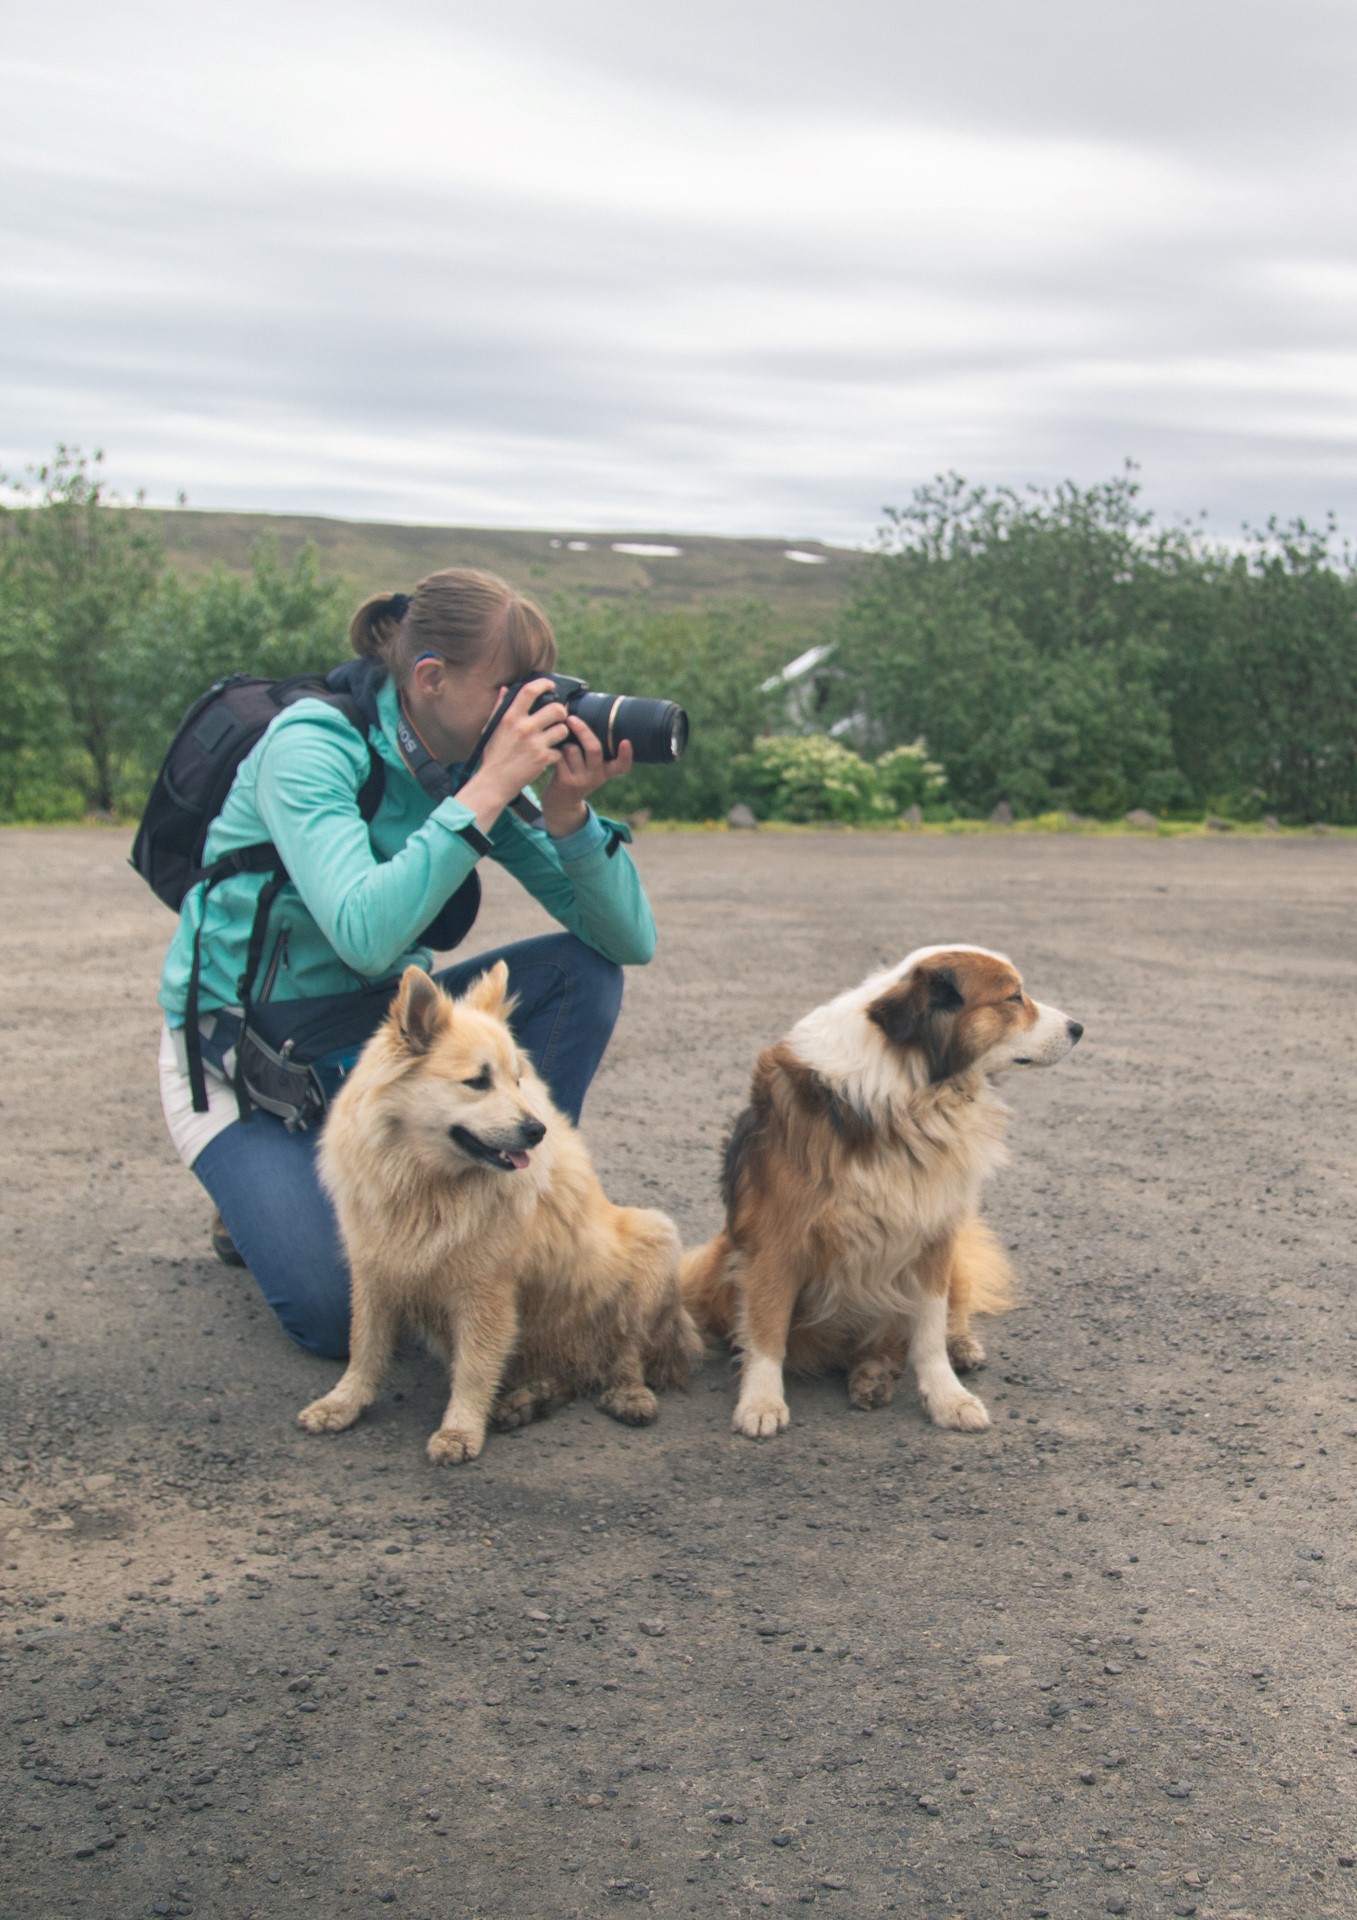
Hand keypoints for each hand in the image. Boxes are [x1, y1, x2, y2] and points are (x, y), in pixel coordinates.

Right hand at [457, 680, 570, 828]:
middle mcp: (524, 728)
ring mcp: (535, 743)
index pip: (530, 691)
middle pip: (556, 709)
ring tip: (554, 737)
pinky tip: (549, 756)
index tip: (550, 686)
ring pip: (563, 729)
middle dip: (561, 712)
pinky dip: (557, 754)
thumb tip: (506, 689)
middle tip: (558, 717)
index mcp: (510, 717)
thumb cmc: (493, 755)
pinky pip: (560, 750)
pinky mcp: (543, 759)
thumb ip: (500, 707)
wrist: (495, 781)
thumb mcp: (491, 728)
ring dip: (561, 733)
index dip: (544, 684)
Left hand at [542, 715, 633, 837]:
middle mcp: (597, 777)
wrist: (560, 805)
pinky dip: (554, 750)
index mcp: (606, 772)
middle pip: (594, 748)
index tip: (626, 741)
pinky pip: (559, 756)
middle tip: (572, 718)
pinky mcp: (565, 781)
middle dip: (582, 730)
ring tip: (562, 748)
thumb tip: (582, 716)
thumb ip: (591, 751)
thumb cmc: (575, 776)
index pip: (622, 765)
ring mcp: (581, 780)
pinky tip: (552, 754)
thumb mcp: (590, 768)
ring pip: (572, 749)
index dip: (626, 754)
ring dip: (564, 743)